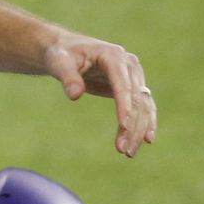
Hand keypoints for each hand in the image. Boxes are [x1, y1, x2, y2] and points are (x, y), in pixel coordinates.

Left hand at [44, 36, 156, 157]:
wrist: (67, 51)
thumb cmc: (62, 55)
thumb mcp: (59, 62)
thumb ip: (67, 77)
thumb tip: (74, 95)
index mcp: (113, 55)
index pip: (122, 83)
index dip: (124, 104)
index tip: (124, 126)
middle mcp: (129, 65)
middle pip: (137, 98)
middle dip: (132, 125)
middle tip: (123, 150)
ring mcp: (134, 76)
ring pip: (144, 106)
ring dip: (139, 130)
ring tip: (128, 152)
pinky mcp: (133, 88)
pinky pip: (143, 108)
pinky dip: (143, 124)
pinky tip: (144, 140)